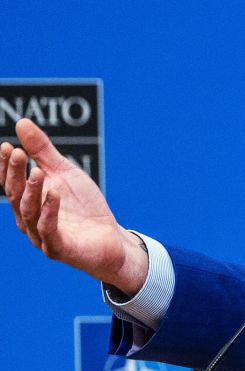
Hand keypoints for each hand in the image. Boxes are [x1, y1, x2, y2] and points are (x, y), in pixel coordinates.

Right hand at [2, 118, 147, 295]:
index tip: (7, 146)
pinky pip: (49, 230)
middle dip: (15, 174)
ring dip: (32, 191)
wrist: (109, 238)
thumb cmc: (84, 206)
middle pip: (16, 196)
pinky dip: (50, 211)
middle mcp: (29, 220)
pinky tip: (54, 193)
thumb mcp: (65, 172)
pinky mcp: (59, 248)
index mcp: (29, 201)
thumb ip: (43, 151)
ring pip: (30, 213)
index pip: (11, 183)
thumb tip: (21, 123)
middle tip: (18, 153)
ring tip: (37, 171)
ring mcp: (42, 236)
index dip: (7, 166)